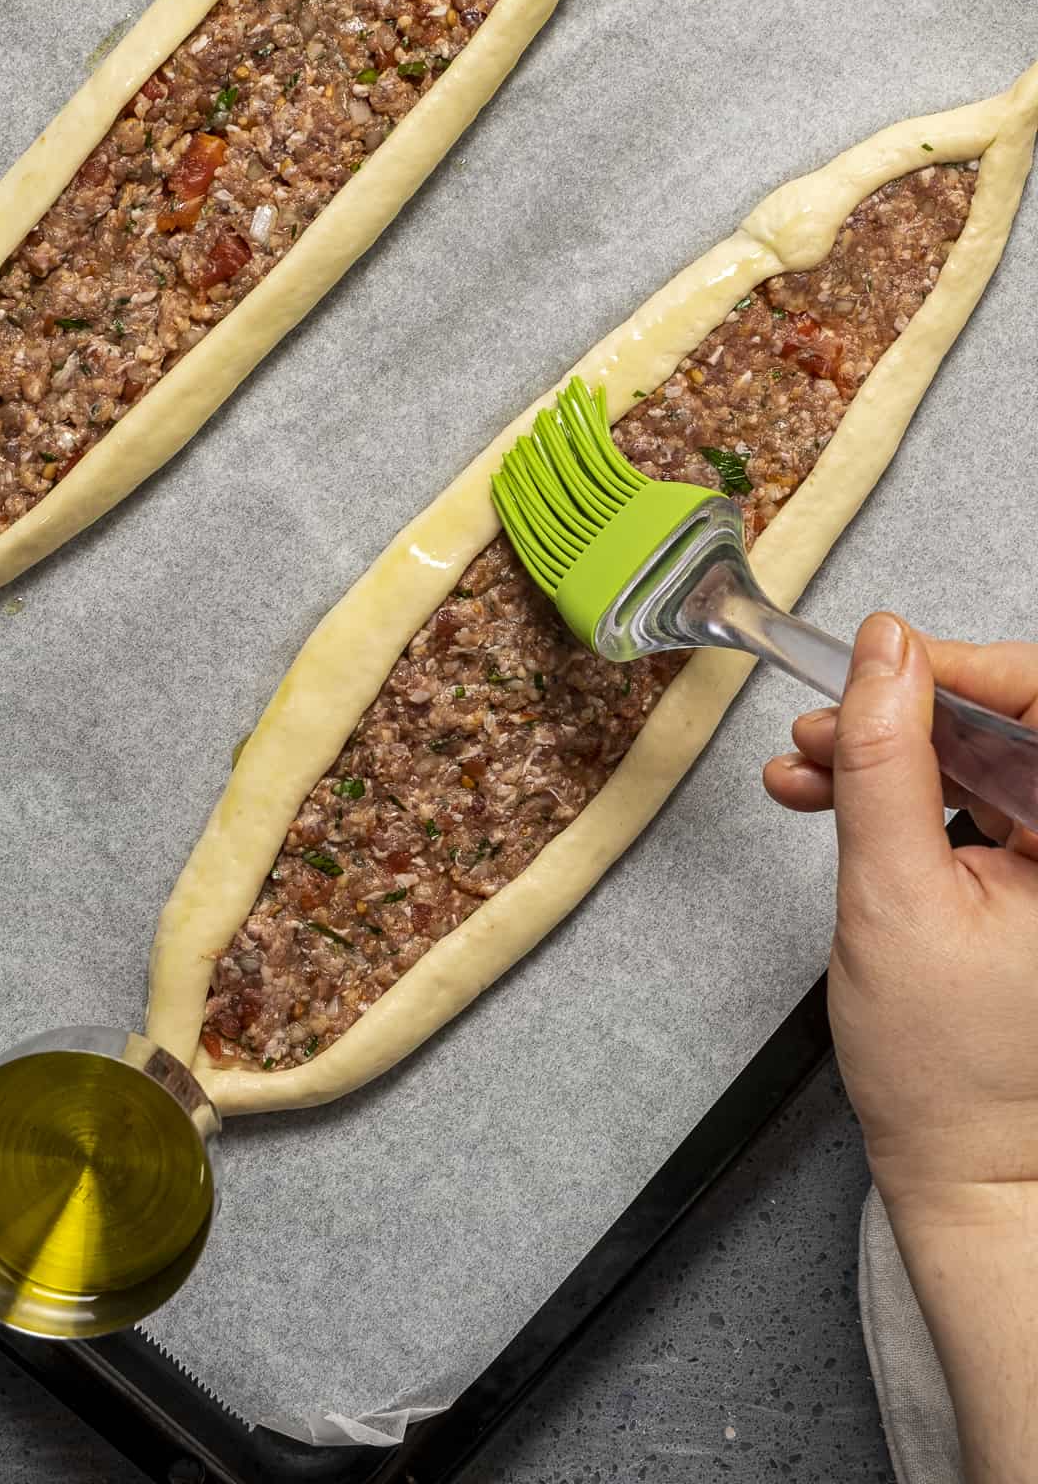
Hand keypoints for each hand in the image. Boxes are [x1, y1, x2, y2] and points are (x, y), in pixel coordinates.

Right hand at [764, 614, 1037, 1481]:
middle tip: (820, 733)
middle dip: (904, 714)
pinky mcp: (1028, 874)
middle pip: (1007, 722)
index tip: (880, 663)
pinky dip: (899, 791)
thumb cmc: (948, 1071)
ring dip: (886, 752)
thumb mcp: (894, 898)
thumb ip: (884, 763)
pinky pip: (969, 798)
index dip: (964, 667)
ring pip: (977, 755)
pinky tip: (833, 796)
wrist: (966, 1171)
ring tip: (805, 772)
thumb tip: (884, 650)